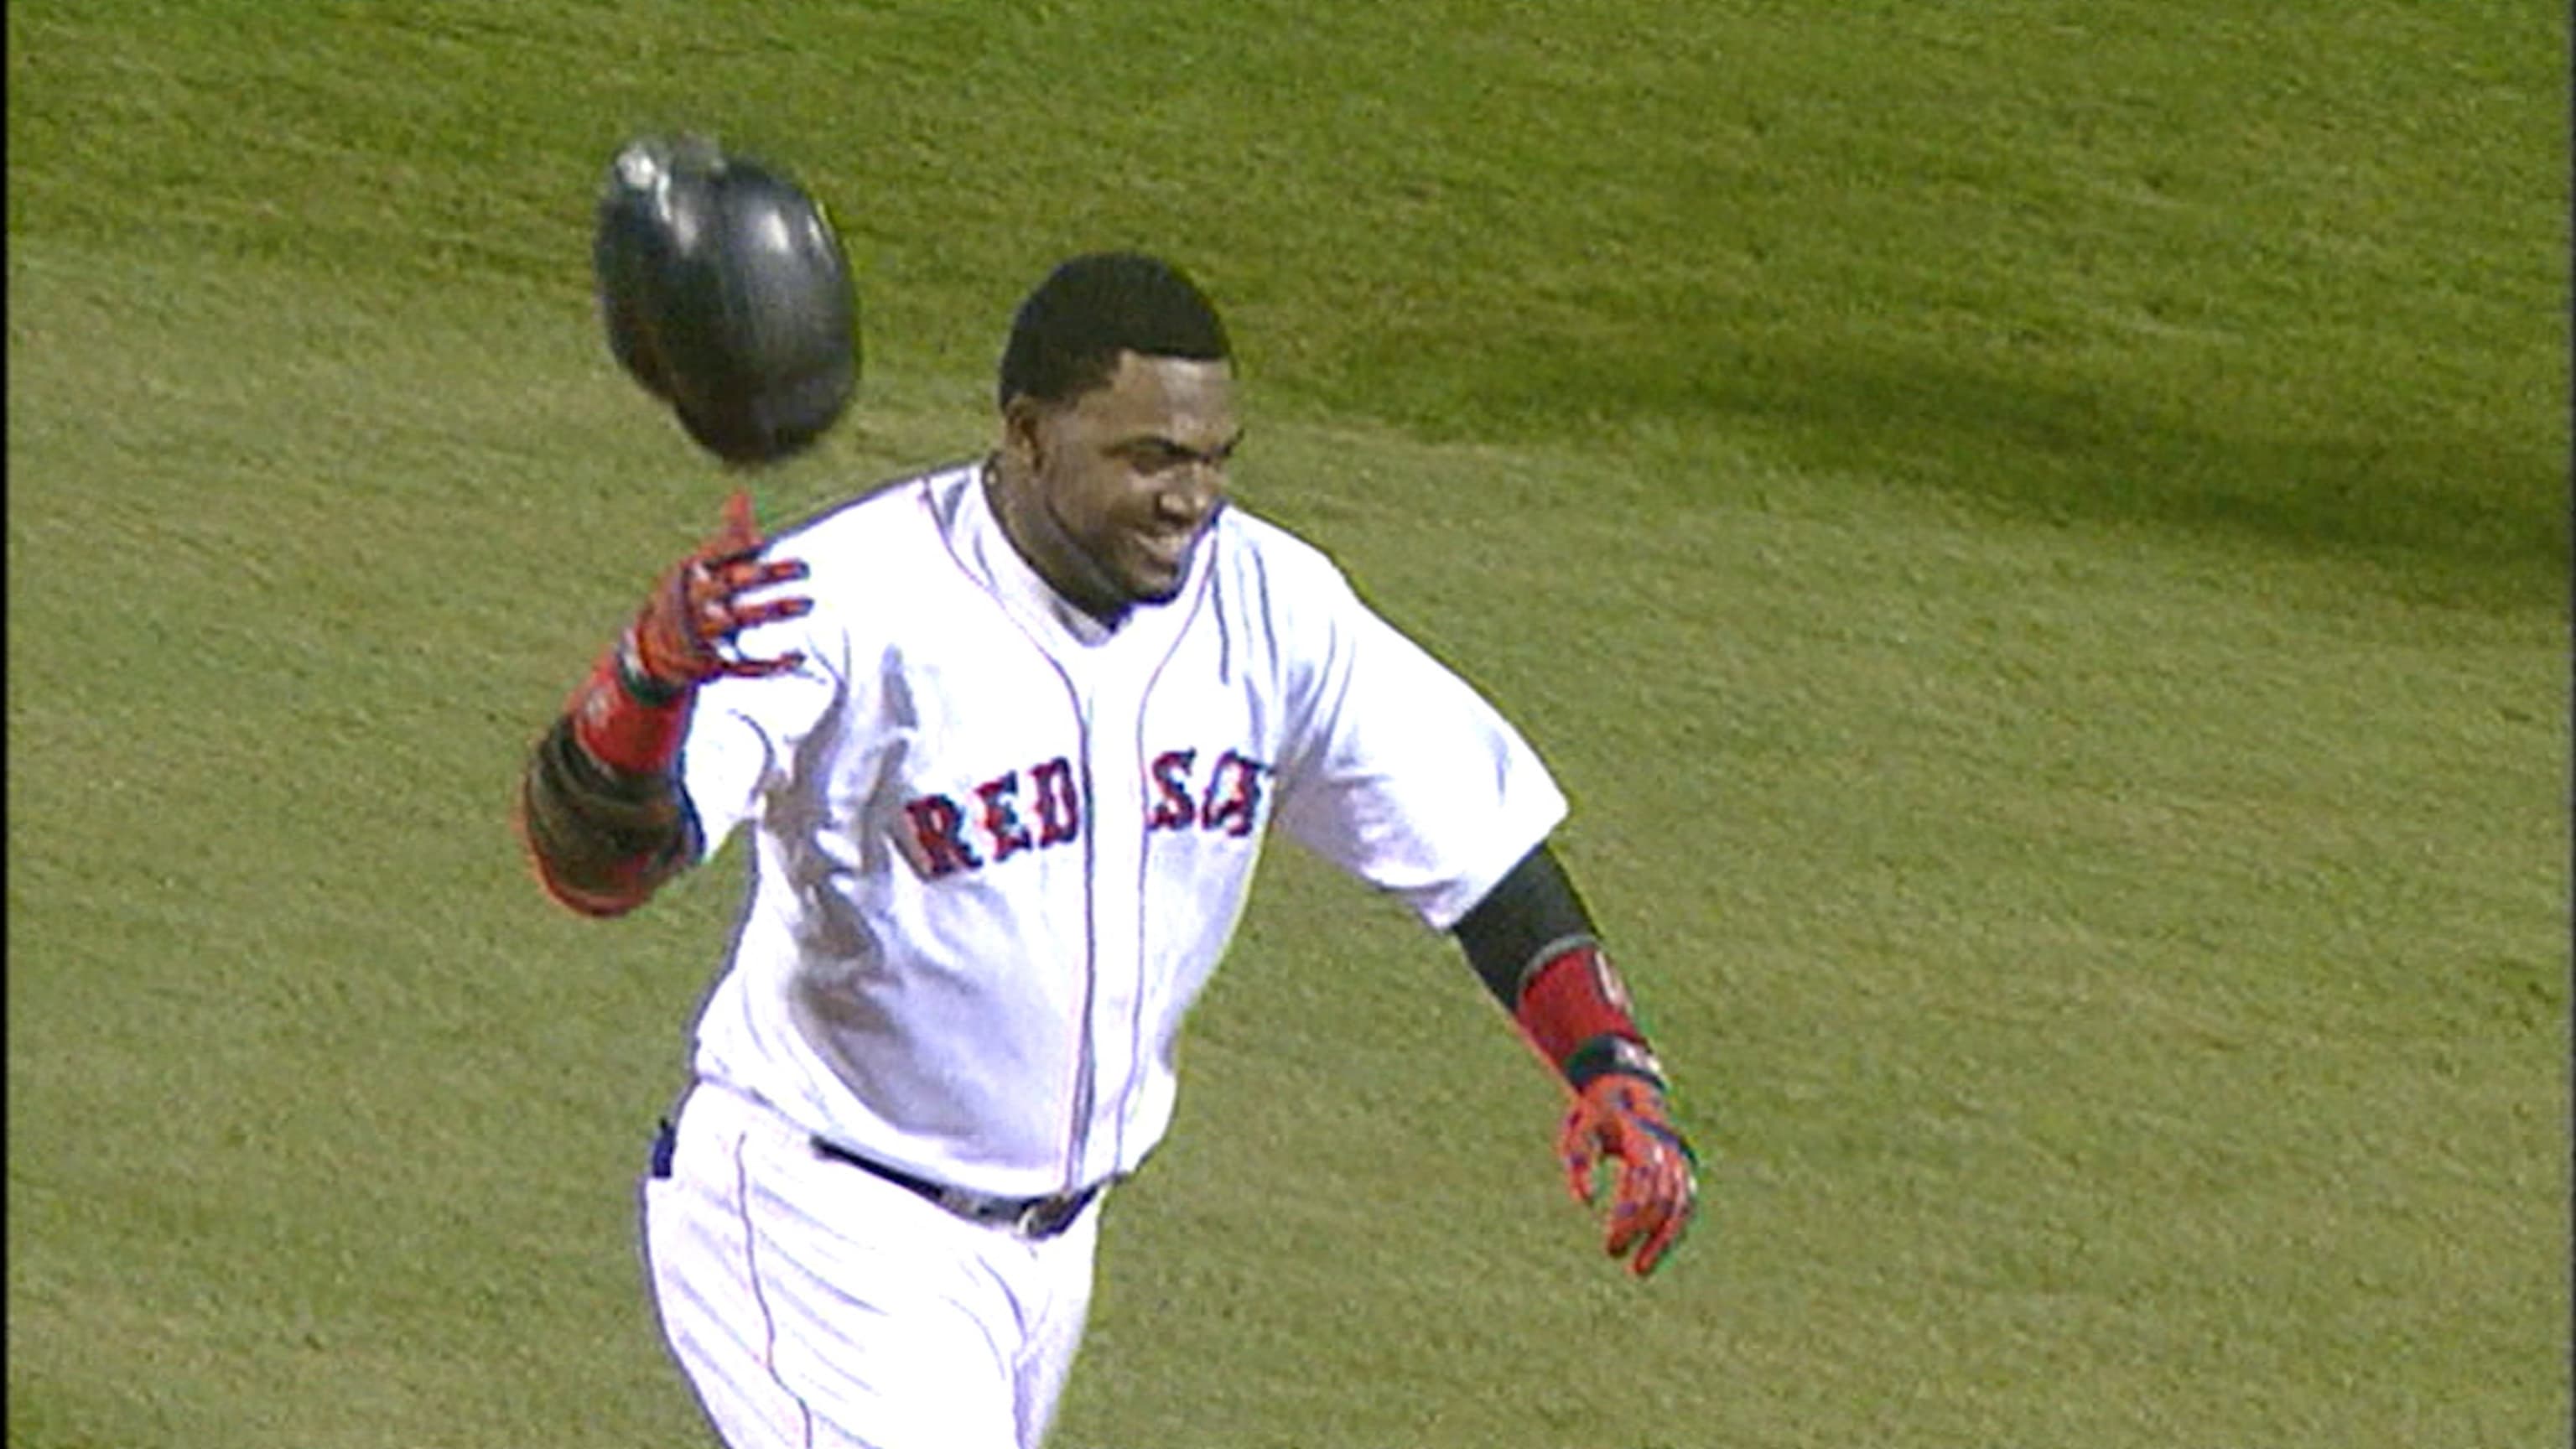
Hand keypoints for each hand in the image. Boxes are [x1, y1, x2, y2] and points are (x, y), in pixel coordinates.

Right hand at [629, 489, 811, 687]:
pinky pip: (742, 666)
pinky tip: (799, 657)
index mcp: (692, 576)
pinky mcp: (711, 666)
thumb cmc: (691, 596)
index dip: (745, 552)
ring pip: (739, 622)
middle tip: (805, 568)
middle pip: (731, 587)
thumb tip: (742, 492)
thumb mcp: (702, 565)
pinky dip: (771, 665)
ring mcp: (701, 636)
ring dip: (774, 612)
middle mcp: (695, 604)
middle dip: (765, 578)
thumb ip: (729, 536)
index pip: (720, 560)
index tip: (773, 547)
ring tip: (807, 602)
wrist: (654, 648)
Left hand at [1559, 1073, 1698, 1277]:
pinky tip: (1656, 1253)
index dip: (1628, 1216)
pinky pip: (1686, 1205)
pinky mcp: (1683, 1171)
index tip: (1610, 1243)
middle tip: (1613, 1252)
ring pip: (1681, 1205)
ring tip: (1641, 1270)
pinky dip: (1674, 1231)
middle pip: (1662, 1198)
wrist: (1626, 1089)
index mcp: (1643, 1136)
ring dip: (1663, 1241)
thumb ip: (1580, 1163)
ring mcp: (1680, 1159)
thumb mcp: (1579, 1132)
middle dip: (1639, 1230)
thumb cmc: (1596, 1116)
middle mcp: (1668, 1149)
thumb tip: (1586, 1202)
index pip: (1642, 1183)